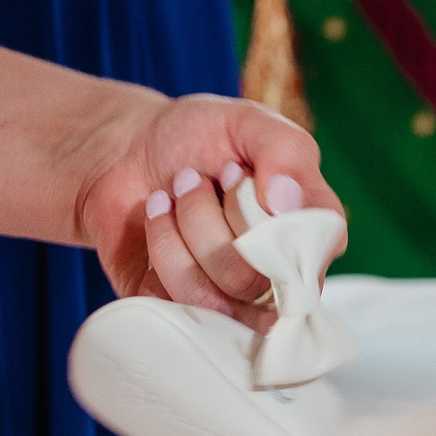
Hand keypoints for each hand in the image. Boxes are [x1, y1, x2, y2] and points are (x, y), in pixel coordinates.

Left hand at [77, 93, 344, 324]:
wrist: (126, 150)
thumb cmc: (200, 136)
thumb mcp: (250, 122)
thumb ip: (287, 151)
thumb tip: (286, 204)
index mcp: (307, 235)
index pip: (310, 255)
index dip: (264, 217)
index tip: (237, 171)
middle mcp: (277, 277)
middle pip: (254, 280)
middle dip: (207, 217)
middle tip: (194, 179)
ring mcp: (233, 302)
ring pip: (213, 298)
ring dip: (179, 231)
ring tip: (169, 197)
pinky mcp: (187, 313)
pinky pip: (176, 306)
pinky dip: (159, 249)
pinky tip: (157, 222)